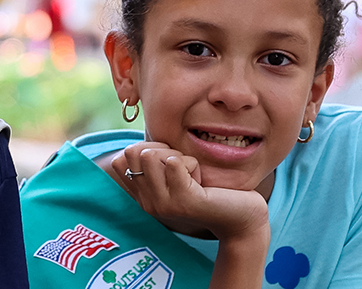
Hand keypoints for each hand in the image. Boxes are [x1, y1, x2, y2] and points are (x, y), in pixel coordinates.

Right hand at [107, 141, 268, 240]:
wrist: (241, 219)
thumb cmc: (212, 191)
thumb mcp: (176, 176)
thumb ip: (157, 164)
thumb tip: (140, 143)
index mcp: (143, 197)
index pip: (119, 159)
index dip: (144, 150)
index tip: (169, 164)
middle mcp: (147, 203)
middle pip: (132, 152)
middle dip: (161, 149)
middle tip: (183, 168)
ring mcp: (162, 204)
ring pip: (150, 155)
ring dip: (176, 155)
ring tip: (192, 174)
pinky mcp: (182, 201)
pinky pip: (175, 162)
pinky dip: (192, 163)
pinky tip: (202, 180)